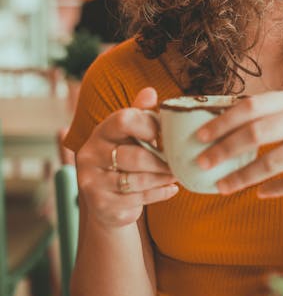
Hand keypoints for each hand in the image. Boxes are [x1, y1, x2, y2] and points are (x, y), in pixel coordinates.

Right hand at [75, 87, 178, 227]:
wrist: (107, 203)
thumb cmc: (124, 162)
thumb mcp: (130, 137)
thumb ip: (140, 115)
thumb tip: (150, 91)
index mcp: (101, 132)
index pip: (124, 120)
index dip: (149, 125)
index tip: (164, 134)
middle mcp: (90, 154)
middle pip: (134, 156)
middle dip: (161, 161)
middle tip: (178, 162)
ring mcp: (93, 181)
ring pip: (138, 180)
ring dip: (163, 178)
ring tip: (176, 175)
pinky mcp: (101, 204)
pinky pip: (139, 198)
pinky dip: (160, 193)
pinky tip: (172, 189)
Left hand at [195, 91, 282, 196]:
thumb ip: (275, 111)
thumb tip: (226, 118)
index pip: (251, 106)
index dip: (222, 121)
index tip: (199, 136)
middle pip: (256, 134)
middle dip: (224, 150)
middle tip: (202, 164)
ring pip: (272, 163)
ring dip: (242, 177)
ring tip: (221, 187)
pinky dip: (274, 189)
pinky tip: (259, 193)